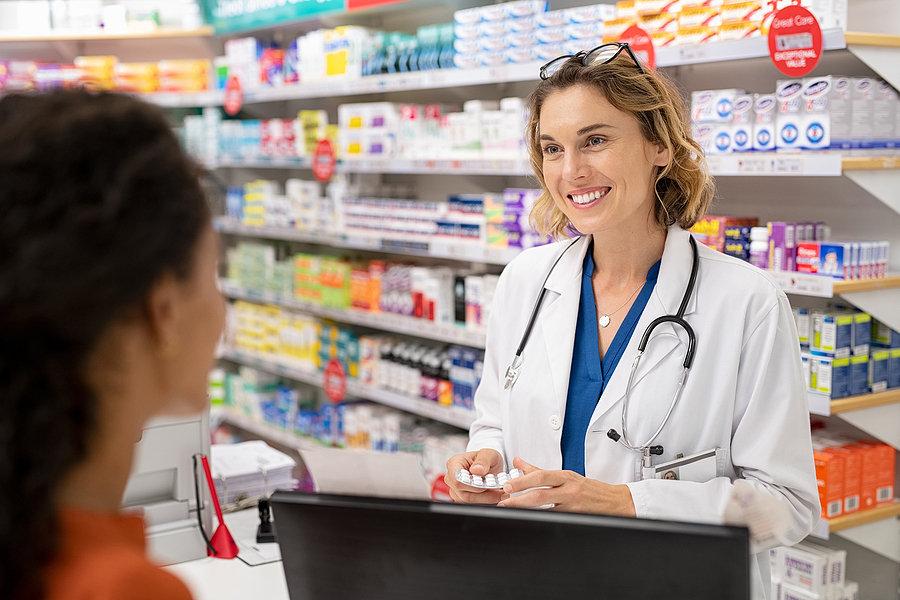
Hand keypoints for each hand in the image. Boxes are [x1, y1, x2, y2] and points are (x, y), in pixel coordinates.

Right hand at [444, 448, 504, 504]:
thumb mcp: (489, 454)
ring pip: (470, 501)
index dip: (472, 485)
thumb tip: (476, 470)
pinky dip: (487, 501)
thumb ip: (483, 460)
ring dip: (488, 499)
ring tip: (500, 493)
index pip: (457, 480)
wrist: (489, 466)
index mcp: (454, 464)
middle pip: (465, 494)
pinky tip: (495, 495)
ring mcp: (456, 490)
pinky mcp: (462, 498)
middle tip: (500, 490)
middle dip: (485, 493)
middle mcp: (452, 478)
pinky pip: (474, 504)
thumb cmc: (486, 458)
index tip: (487, 483)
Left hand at [497, 457, 635, 516]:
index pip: (541, 475)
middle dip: (520, 498)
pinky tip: (531, 520)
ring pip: (546, 508)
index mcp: (566, 476)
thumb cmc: (590, 489)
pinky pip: (555, 518)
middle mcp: (569, 489)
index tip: (508, 485)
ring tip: (511, 510)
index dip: (523, 480)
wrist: (617, 501)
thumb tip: (519, 462)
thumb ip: (540, 470)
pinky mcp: (576, 517)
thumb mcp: (566, 476)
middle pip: (540, 493)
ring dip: (526, 509)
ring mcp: (572, 506)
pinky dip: (541, 518)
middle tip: (504, 500)